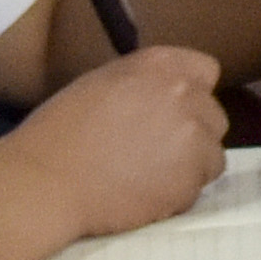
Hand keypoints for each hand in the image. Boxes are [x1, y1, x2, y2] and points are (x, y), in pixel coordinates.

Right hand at [3, 43, 232, 239]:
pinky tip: (145, 194)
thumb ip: (144, 83)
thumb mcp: (101, 84)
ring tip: (149, 177)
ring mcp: (193, 138)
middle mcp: (185, 95)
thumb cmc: (60, 132)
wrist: (47, 181)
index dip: (190, 94)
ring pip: (212, 154)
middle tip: (154, 151)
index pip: (205, 70)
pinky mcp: (191, 179)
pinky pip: (198, 187)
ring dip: (189, 166)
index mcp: (160, 65)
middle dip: (192, 133)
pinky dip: (179, 194)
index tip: (171, 113)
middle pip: (213, 116)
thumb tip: (166, 95)